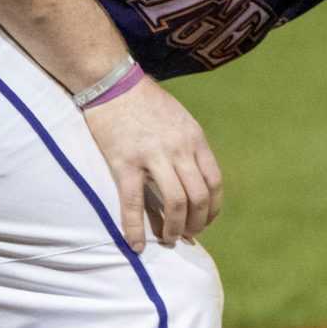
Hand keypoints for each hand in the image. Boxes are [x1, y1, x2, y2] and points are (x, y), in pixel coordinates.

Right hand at [81, 74, 221, 248]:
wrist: (112, 82)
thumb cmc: (145, 102)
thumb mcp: (180, 119)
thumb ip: (189, 147)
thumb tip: (194, 177)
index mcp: (194, 139)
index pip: (214, 182)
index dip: (213, 208)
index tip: (205, 220)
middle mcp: (178, 149)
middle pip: (198, 197)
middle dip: (196, 223)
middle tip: (187, 235)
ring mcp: (152, 156)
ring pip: (175, 203)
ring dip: (174, 228)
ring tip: (168, 239)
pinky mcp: (124, 162)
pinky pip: (134, 203)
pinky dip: (136, 228)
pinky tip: (137, 245)